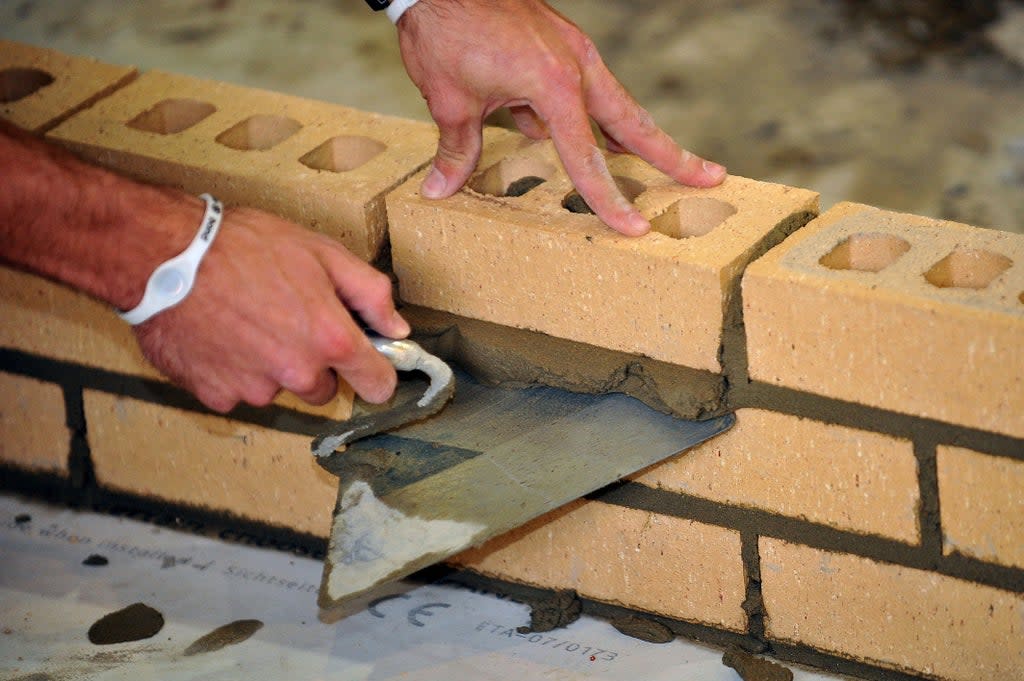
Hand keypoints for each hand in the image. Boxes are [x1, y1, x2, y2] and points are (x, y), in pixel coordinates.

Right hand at [134, 206, 409, 412]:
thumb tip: (397, 327)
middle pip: (324, 389)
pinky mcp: (216, 395)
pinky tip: (220, 336)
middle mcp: (298, 373)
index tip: (367, 364)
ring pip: (278, 389)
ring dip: (270, 366)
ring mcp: (255, 389)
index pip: (378, 385)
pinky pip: (237, 391)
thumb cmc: (244, 246)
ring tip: (246, 321)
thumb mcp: (322, 253)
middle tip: (287, 321)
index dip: (375, 373)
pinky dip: (232, 370)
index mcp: (331, 339)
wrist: (166, 256)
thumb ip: (370, 293)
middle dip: (313, 363)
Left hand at [396, 0, 726, 236]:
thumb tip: (440, 190)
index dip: (609, 199)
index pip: (588, 157)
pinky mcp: (559, 42)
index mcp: (554, 83)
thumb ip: (457, 149)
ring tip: (668, 163)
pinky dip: (591, 115)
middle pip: (634, 121)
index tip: (634, 228)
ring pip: (615, 103)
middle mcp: (576, 65)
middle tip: (710, 178)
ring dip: (637, 135)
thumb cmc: (445, 27)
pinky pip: (584, 88)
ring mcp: (572, 50)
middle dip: (672, 155)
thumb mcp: (448, 99)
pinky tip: (584, 136)